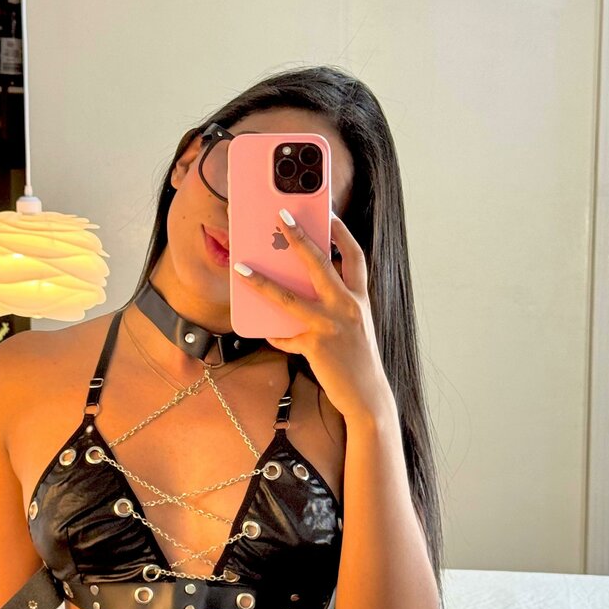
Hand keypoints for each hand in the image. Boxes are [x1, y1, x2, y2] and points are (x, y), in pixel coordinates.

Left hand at [232, 210, 394, 422]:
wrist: (367, 395)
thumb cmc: (357, 358)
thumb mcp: (353, 325)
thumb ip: (334, 304)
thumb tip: (300, 288)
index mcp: (359, 298)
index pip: (354, 256)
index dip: (340, 232)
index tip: (326, 212)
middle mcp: (348, 307)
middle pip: (321, 263)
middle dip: (299, 236)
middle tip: (280, 215)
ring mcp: (331, 326)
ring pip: (289, 298)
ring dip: (261, 282)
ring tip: (241, 269)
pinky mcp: (315, 346)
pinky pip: (285, 336)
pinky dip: (273, 333)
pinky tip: (264, 330)